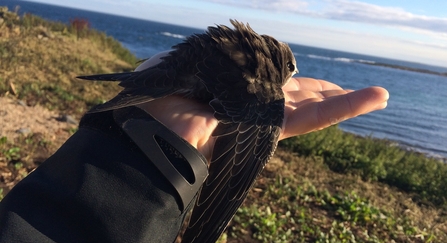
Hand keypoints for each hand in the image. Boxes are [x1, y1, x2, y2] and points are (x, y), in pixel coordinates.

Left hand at [138, 77, 388, 159]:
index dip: (287, 73)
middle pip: (292, 94)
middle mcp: (249, 102)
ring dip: (346, 99)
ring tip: (380, 96)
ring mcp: (262, 118)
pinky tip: (374, 99)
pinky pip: (311, 119)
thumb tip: (239, 47)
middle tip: (341, 89)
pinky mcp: (271, 131)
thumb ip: (216, 57)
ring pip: (310, 107)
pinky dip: (344, 109)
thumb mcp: (186, 64)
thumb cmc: (159, 98)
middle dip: (319, 90)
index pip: (266, 77)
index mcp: (230, 85)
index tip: (296, 68)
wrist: (149, 136)